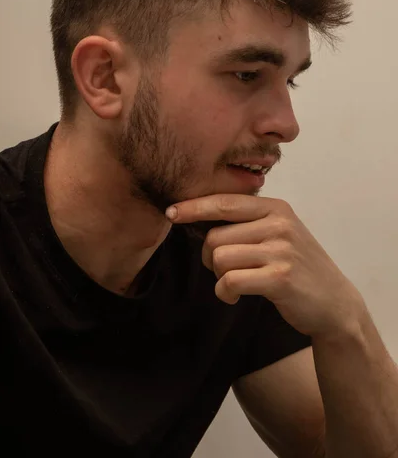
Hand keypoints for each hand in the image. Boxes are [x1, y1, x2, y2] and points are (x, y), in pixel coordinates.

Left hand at [166, 194, 365, 338]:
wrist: (334, 303)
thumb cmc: (297, 267)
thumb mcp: (279, 234)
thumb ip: (247, 223)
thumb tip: (198, 219)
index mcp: (276, 208)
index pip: (225, 202)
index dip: (194, 207)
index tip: (172, 212)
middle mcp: (279, 224)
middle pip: (215, 236)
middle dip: (209, 258)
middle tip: (223, 271)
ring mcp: (281, 250)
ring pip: (220, 259)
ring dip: (218, 277)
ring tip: (234, 284)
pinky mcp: (279, 277)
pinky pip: (229, 281)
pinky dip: (224, 293)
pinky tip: (234, 296)